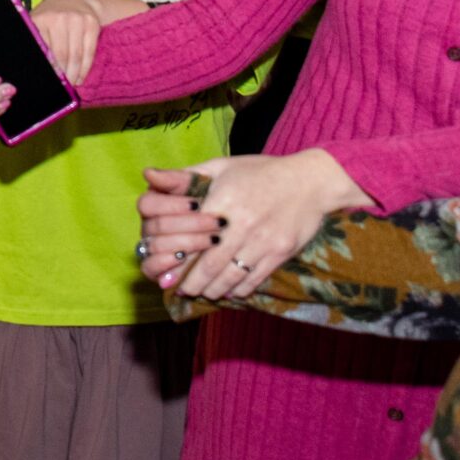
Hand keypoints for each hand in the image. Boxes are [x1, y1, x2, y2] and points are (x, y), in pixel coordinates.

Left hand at [29, 0, 111, 88]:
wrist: (75, 2)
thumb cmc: (50, 20)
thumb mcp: (38, 25)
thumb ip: (34, 43)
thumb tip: (26, 69)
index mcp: (41, 20)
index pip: (44, 51)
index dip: (47, 69)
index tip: (46, 83)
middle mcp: (59, 18)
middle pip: (61, 55)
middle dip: (62, 75)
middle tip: (60, 89)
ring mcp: (77, 20)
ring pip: (76, 56)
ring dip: (74, 75)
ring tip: (71, 86)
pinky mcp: (92, 24)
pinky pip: (89, 52)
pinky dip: (85, 68)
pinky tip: (80, 78)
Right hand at [136, 167, 219, 284]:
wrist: (237, 224)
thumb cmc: (218, 201)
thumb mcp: (203, 183)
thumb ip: (176, 178)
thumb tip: (148, 172)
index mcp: (154, 204)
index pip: (147, 204)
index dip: (171, 205)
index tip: (197, 204)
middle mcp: (148, 226)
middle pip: (155, 227)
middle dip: (189, 225)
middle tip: (218, 223)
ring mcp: (150, 248)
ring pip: (156, 247)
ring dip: (186, 243)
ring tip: (214, 240)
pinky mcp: (156, 269)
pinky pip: (149, 268)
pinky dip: (165, 263)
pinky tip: (186, 258)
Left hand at [147, 149, 362, 301]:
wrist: (310, 181)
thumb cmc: (260, 172)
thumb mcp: (221, 166)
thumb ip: (185, 176)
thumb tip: (148, 175)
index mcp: (223, 201)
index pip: (192, 239)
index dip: (179, 260)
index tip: (169, 271)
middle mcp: (242, 224)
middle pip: (210, 265)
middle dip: (193, 283)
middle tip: (183, 289)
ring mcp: (263, 241)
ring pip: (231, 276)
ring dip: (214, 289)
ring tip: (204, 292)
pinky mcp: (280, 252)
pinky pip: (254, 278)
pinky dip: (239, 289)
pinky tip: (230, 291)